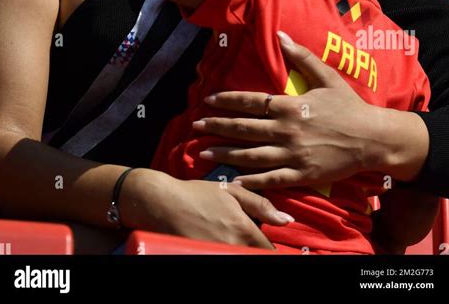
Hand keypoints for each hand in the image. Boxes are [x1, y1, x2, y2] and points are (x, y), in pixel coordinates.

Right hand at [121, 169, 293, 248]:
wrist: (161, 203)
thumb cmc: (196, 193)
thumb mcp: (231, 191)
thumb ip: (261, 205)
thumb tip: (287, 220)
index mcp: (243, 229)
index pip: (268, 249)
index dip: (269, 248)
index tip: (266, 244)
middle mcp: (232, 245)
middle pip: (253, 256)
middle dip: (254, 249)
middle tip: (245, 239)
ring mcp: (215, 253)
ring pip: (238, 257)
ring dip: (239, 250)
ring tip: (230, 238)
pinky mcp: (200, 257)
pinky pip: (219, 258)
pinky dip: (223, 253)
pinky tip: (218, 243)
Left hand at [192, 32, 386, 189]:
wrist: (372, 138)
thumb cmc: (348, 105)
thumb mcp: (326, 76)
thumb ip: (301, 56)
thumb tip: (280, 35)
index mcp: (290, 106)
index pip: (250, 101)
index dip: (227, 100)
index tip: (208, 100)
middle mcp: (286, 131)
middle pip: (244, 129)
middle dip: (217, 127)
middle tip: (195, 127)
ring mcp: (292, 155)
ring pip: (251, 155)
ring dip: (225, 154)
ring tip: (204, 153)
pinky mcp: (301, 175)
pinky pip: (271, 179)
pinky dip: (250, 182)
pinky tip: (233, 182)